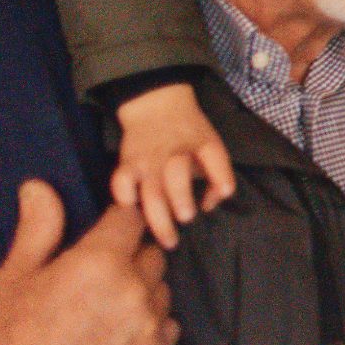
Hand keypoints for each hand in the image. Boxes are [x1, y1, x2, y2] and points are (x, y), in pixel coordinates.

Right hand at [0, 182, 176, 344]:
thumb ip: (39, 228)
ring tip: (103, 308)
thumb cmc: (7, 341)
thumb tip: (41, 187)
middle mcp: (133, 288)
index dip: (117, 221)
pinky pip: (167, 320)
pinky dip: (149, 321)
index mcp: (99, 262)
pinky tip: (117, 332)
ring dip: (141, 289)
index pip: (131, 217)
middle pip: (151, 251)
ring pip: (160, 285)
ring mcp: (149, 323)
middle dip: (128, 256)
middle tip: (96, 276)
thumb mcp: (15, 277)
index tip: (105, 231)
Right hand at [112, 83, 234, 248]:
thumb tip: (210, 205)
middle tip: (186, 218)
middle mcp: (174, 152)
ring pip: (150, 190)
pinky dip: (125, 199)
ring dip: (158, 216)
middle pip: (176, 176)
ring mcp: (148, 159)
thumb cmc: (189, 134)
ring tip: (168, 239)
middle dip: (181, 200)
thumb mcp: (210, 145)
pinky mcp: (127, 163)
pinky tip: (135, 212)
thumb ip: (217, 175)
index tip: (224, 192)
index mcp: (201, 143)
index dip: (221, 175)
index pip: (214, 156)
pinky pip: (120, 183)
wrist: (157, 106)